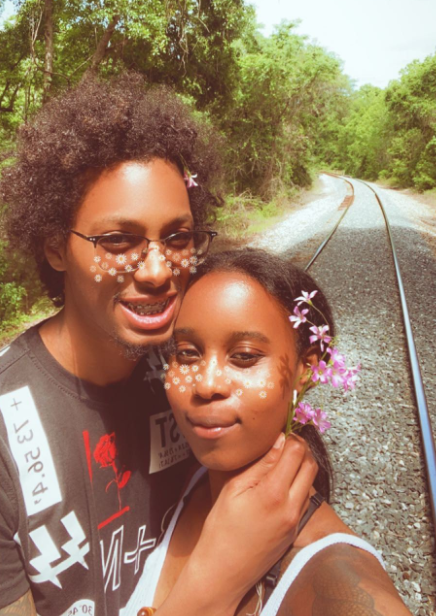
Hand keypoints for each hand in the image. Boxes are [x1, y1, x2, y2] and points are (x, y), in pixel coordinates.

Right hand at [158, 433, 317, 615]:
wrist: (224, 571)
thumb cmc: (221, 528)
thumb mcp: (233, 489)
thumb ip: (259, 465)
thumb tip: (277, 442)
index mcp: (272, 492)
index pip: (295, 452)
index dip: (290, 437)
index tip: (279, 432)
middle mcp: (291, 505)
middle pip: (310, 464)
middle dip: (300, 449)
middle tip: (284, 443)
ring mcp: (296, 519)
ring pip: (311, 480)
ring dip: (302, 466)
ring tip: (282, 461)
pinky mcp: (295, 529)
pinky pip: (305, 498)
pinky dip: (298, 484)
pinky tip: (280, 482)